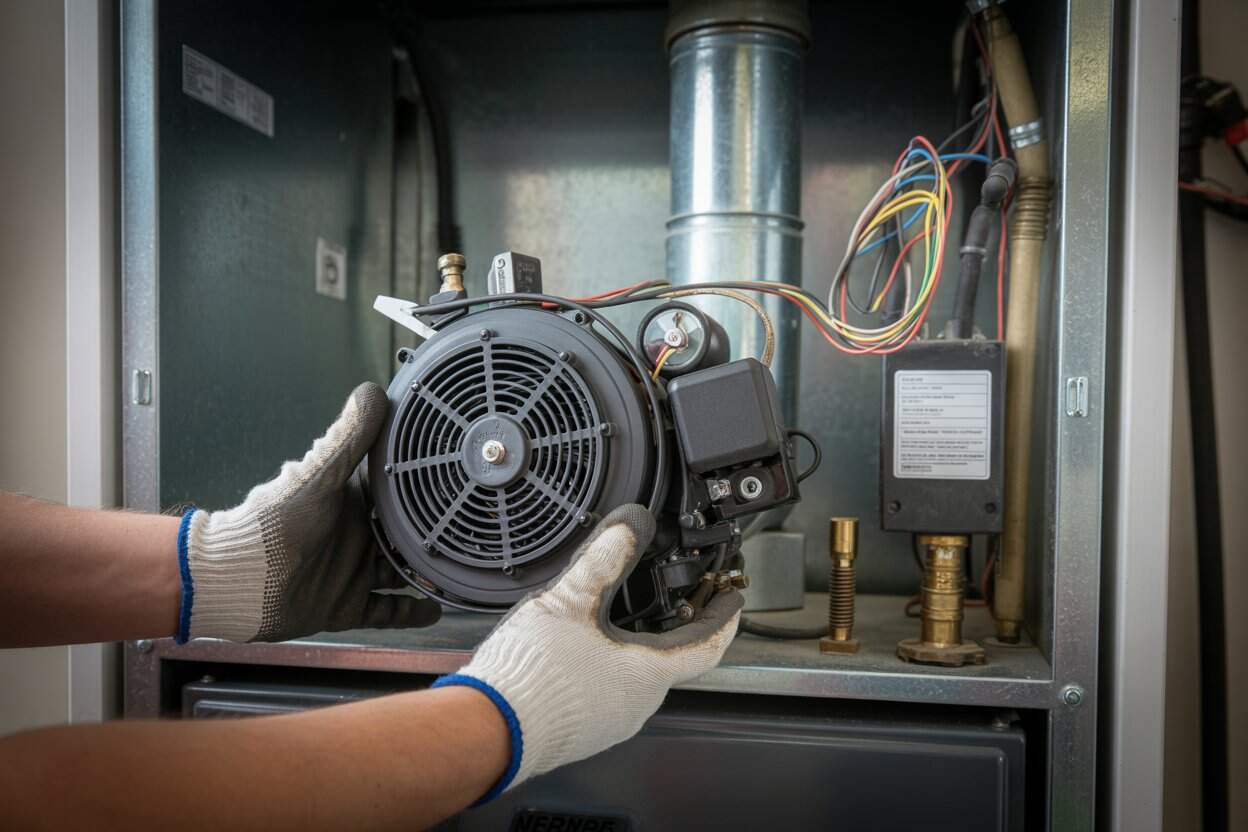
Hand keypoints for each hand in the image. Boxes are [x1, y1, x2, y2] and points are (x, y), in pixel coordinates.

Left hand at [178, 383, 440, 642]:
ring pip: (402, 572)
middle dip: (434, 533)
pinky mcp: (347, 604)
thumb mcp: (320, 475)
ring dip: (428, 573)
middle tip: (470, 530)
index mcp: (351, 502)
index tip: (456, 478)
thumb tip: (373, 392)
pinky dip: (412, 612)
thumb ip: (349, 437)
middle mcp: (356, 536)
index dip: (424, 484)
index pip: (395, 489)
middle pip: (405, 534)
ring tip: (460, 572)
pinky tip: (436, 610)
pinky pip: (388, 611)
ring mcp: (354, 571)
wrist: (242, 579)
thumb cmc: (276, 523)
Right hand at [433, 505, 741, 799]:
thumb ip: (605, 556)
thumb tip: (630, 524)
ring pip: (642, 677)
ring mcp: (611, 721)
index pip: (708, 643)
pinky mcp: (585, 729)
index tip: (733, 599)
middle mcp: (637, 703)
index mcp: (648, 673)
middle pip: (675, 659)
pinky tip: (589, 650)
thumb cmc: (532, 675)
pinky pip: (613, 691)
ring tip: (631, 617)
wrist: (488, 729)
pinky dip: (615, 665)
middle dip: (680, 626)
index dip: (724, 616)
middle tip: (682, 599)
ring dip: (644, 647)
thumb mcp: (571, 599)